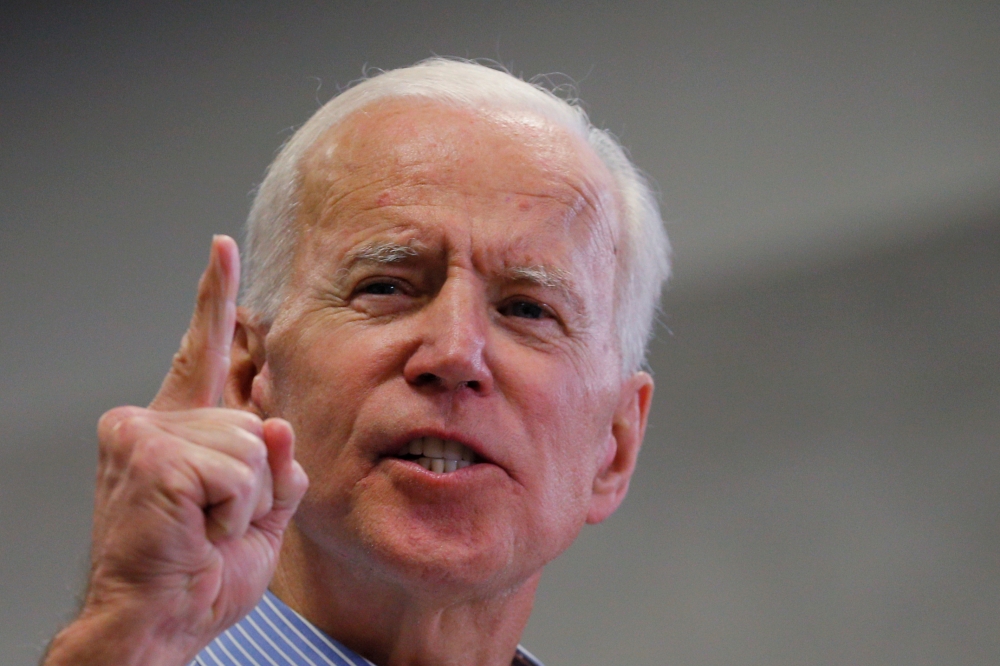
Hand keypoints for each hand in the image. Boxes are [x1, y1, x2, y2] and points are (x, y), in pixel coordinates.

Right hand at [44, 236, 308, 665]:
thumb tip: (278, 420)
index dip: (216, 298)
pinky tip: (198, 530)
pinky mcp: (151, 453)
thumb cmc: (203, 573)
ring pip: (254, 444)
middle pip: (258, 419)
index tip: (223, 249)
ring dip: (246, 501)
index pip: (205, 351)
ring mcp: (147, 433)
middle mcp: (154, 419)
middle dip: (257, 482)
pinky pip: (241, 469)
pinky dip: (235, 512)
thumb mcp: (260, 512)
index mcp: (181, 429)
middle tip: (214, 523)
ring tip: (204, 528)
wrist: (161, 624)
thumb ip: (278, 463)